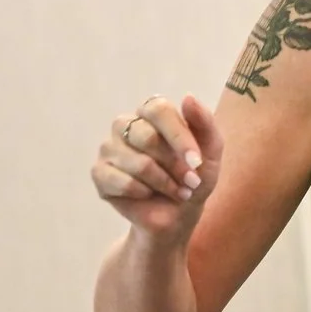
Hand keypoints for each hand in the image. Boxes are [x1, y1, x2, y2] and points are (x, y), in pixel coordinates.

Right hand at [91, 94, 223, 237]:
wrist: (178, 215)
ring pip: (138, 164)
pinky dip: (144, 193)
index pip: (159, 109)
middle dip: (175, 166)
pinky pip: (123, 182)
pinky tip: (149, 195)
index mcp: (151, 112)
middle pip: (147, 138)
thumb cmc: (194, 177)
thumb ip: (204, 122)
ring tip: (176, 191)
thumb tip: (188, 96)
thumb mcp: (211, 151)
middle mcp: (125, 125)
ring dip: (165, 183)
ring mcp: (109, 148)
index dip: (179, 136)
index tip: (197, 162)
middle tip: (191, 182)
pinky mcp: (99, 173)